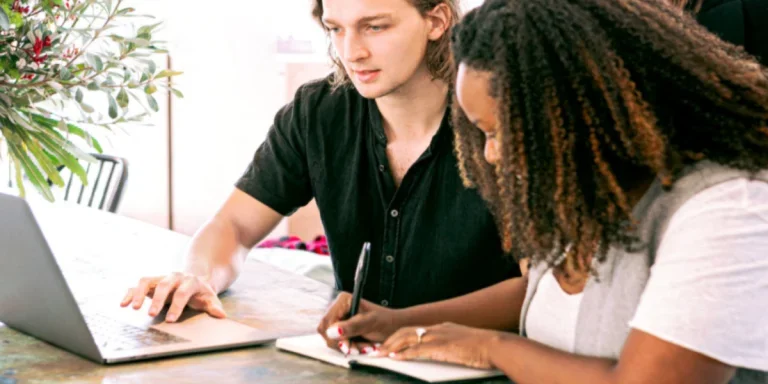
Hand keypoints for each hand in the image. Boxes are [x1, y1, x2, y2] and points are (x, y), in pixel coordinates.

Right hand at [119, 272, 225, 321]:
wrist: (194, 280)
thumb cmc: (201, 293)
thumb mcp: (210, 299)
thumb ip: (214, 307)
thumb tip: (221, 315)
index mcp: (190, 281)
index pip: (183, 292)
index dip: (177, 305)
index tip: (170, 320)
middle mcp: (174, 277)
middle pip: (164, 285)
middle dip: (157, 300)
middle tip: (151, 314)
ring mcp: (161, 278)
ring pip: (147, 281)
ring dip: (139, 294)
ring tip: (132, 308)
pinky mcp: (151, 282)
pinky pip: (138, 285)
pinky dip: (130, 293)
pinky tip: (123, 304)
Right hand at [317, 292, 403, 355]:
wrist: (396, 327)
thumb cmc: (386, 321)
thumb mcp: (370, 323)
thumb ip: (351, 326)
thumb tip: (332, 331)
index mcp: (343, 301)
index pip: (326, 321)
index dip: (333, 336)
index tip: (346, 345)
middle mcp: (339, 308)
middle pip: (326, 332)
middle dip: (342, 343)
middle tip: (358, 349)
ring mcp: (340, 319)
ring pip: (332, 339)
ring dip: (348, 347)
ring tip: (364, 347)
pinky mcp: (343, 329)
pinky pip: (339, 342)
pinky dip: (350, 347)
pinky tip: (362, 346)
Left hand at [379, 322, 499, 368]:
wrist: (496, 345)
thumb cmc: (485, 348)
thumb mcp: (463, 343)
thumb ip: (451, 345)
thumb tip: (444, 352)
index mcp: (443, 327)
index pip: (415, 329)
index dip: (400, 336)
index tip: (390, 343)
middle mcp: (438, 329)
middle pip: (407, 331)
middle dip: (391, 340)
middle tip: (379, 349)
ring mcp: (439, 337)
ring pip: (408, 338)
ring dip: (392, 346)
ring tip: (381, 353)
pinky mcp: (441, 347)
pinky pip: (417, 349)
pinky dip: (404, 353)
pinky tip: (396, 358)